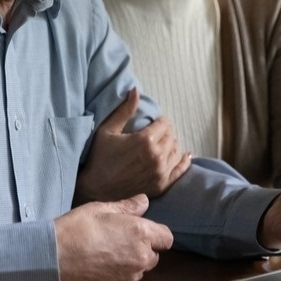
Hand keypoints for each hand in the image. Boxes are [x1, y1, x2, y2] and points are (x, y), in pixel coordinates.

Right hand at [54, 194, 173, 280]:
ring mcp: (130, 278)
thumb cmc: (75, 229)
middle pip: (154, 255)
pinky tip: (100, 268)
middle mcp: (141, 258)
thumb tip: (144, 201)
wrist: (52, 259)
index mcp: (140, 233)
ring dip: (130, 263)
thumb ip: (127, 207)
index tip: (141, 231)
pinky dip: (118, 277)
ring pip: (139, 270)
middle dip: (142, 249)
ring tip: (106, 254)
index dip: (156, 234)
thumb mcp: (100, 209)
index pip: (167, 238)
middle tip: (119, 241)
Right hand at [75, 88, 191, 203]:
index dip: (161, 121)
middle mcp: (156, 156)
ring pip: (176, 152)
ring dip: (172, 145)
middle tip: (157, 133)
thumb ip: (124, 110)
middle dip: (166, 132)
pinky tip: (185, 156)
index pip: (165, 123)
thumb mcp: (107, 130)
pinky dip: (184, 161)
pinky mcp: (161, 186)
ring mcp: (160, 173)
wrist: (96, 190)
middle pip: (172, 137)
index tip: (155, 122)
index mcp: (144, 140)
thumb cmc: (99, 158)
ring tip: (163, 144)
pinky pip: (180, 170)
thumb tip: (135, 90)